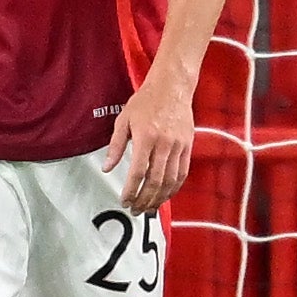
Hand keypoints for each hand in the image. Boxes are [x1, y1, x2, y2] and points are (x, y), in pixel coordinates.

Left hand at [105, 68, 196, 212]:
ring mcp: (178, 146)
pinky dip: (174, 188)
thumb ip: (115, 146)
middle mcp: (164, 143)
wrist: (172, 86)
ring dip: (159, 198)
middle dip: (144, 199)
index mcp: (146, 137)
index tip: (124, 200)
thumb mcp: (123, 120)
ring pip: (170, 180)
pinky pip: (182, 173)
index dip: (131, 190)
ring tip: (149, 207)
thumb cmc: (146, 101)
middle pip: (155, 181)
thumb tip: (107, 167)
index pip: (138, 172)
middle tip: (135, 209)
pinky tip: (165, 195)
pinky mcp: (188, 146)